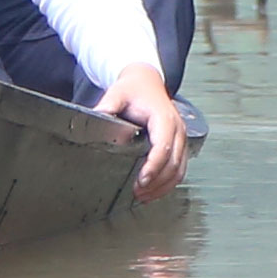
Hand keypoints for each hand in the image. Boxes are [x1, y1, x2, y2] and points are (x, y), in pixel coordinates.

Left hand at [100, 64, 188, 200]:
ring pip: (179, 169)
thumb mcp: (117, 93)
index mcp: (163, 117)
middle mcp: (177, 128)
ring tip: (144, 196)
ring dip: (164, 186)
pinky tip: (154, 191)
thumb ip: (107, 105)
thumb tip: (96, 118)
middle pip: (174, 162)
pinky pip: (180, 168)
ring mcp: (180, 137)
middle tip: (138, 192)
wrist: (146, 82)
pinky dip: (168, 182)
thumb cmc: (134, 89)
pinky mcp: (179, 144)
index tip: (141, 180)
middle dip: (157, 181)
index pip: (163, 146)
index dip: (154, 166)